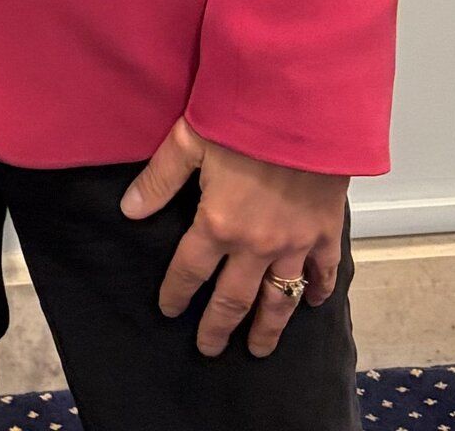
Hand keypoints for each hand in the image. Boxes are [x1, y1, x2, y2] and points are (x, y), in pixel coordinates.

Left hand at [121, 117, 345, 358]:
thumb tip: (129, 210)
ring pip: (279, 299)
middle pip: (233, 299)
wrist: (302, 105)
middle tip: (208, 349)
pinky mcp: (326, 231)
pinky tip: (312, 304)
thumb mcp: (188, 140)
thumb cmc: (242, 115)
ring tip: (257, 349)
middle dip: (218, 326)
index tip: (168, 310)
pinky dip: (319, 291)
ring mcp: (295, 242)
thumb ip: (159, 179)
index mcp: (218, 224)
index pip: (190, 270)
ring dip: (267, 327)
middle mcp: (256, 245)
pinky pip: (324, 272)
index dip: (176, 292)